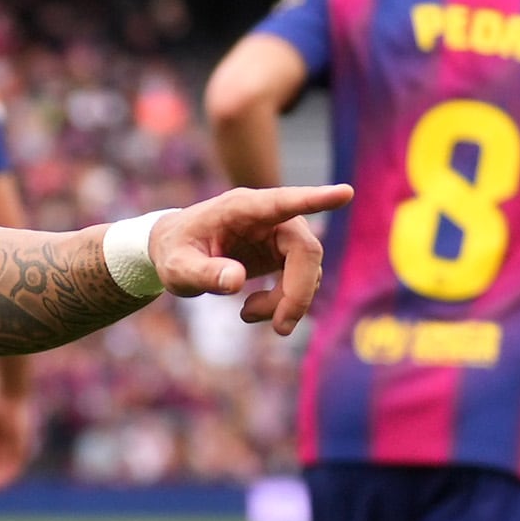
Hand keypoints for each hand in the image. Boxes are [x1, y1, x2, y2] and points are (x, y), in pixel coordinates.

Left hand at [147, 184, 351, 335]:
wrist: (174, 249)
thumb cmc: (174, 251)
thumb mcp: (177, 267)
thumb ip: (203, 273)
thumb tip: (236, 281)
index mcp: (242, 208)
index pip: (284, 201)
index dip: (315, 199)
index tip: (345, 193)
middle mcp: (268, 216)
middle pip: (306, 250)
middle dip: (298, 292)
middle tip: (281, 327)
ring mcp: (278, 233)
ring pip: (307, 269)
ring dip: (288, 300)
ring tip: (246, 313)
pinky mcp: (282, 251)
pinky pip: (300, 278)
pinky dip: (285, 301)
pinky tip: (251, 309)